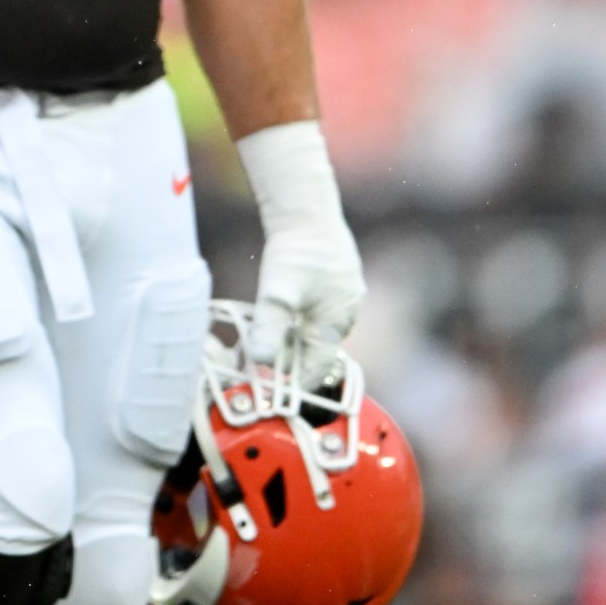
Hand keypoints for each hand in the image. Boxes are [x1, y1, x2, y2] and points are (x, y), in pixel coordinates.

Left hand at [236, 121, 363, 383]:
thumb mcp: (278, 291)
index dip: (296, 383)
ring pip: (317, 330)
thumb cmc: (297, 251)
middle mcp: (344, 315)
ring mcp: (344, 298)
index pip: (317, 369)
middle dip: (293, 362)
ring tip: (269, 342)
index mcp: (334, 324)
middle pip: (317, 350)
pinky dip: (301, 318)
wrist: (309, 210)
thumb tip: (261, 363)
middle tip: (265, 369)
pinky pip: (319, 311)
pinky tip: (283, 313)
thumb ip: (270, 327)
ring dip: (296, 339)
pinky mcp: (338, 283)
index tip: (276, 394)